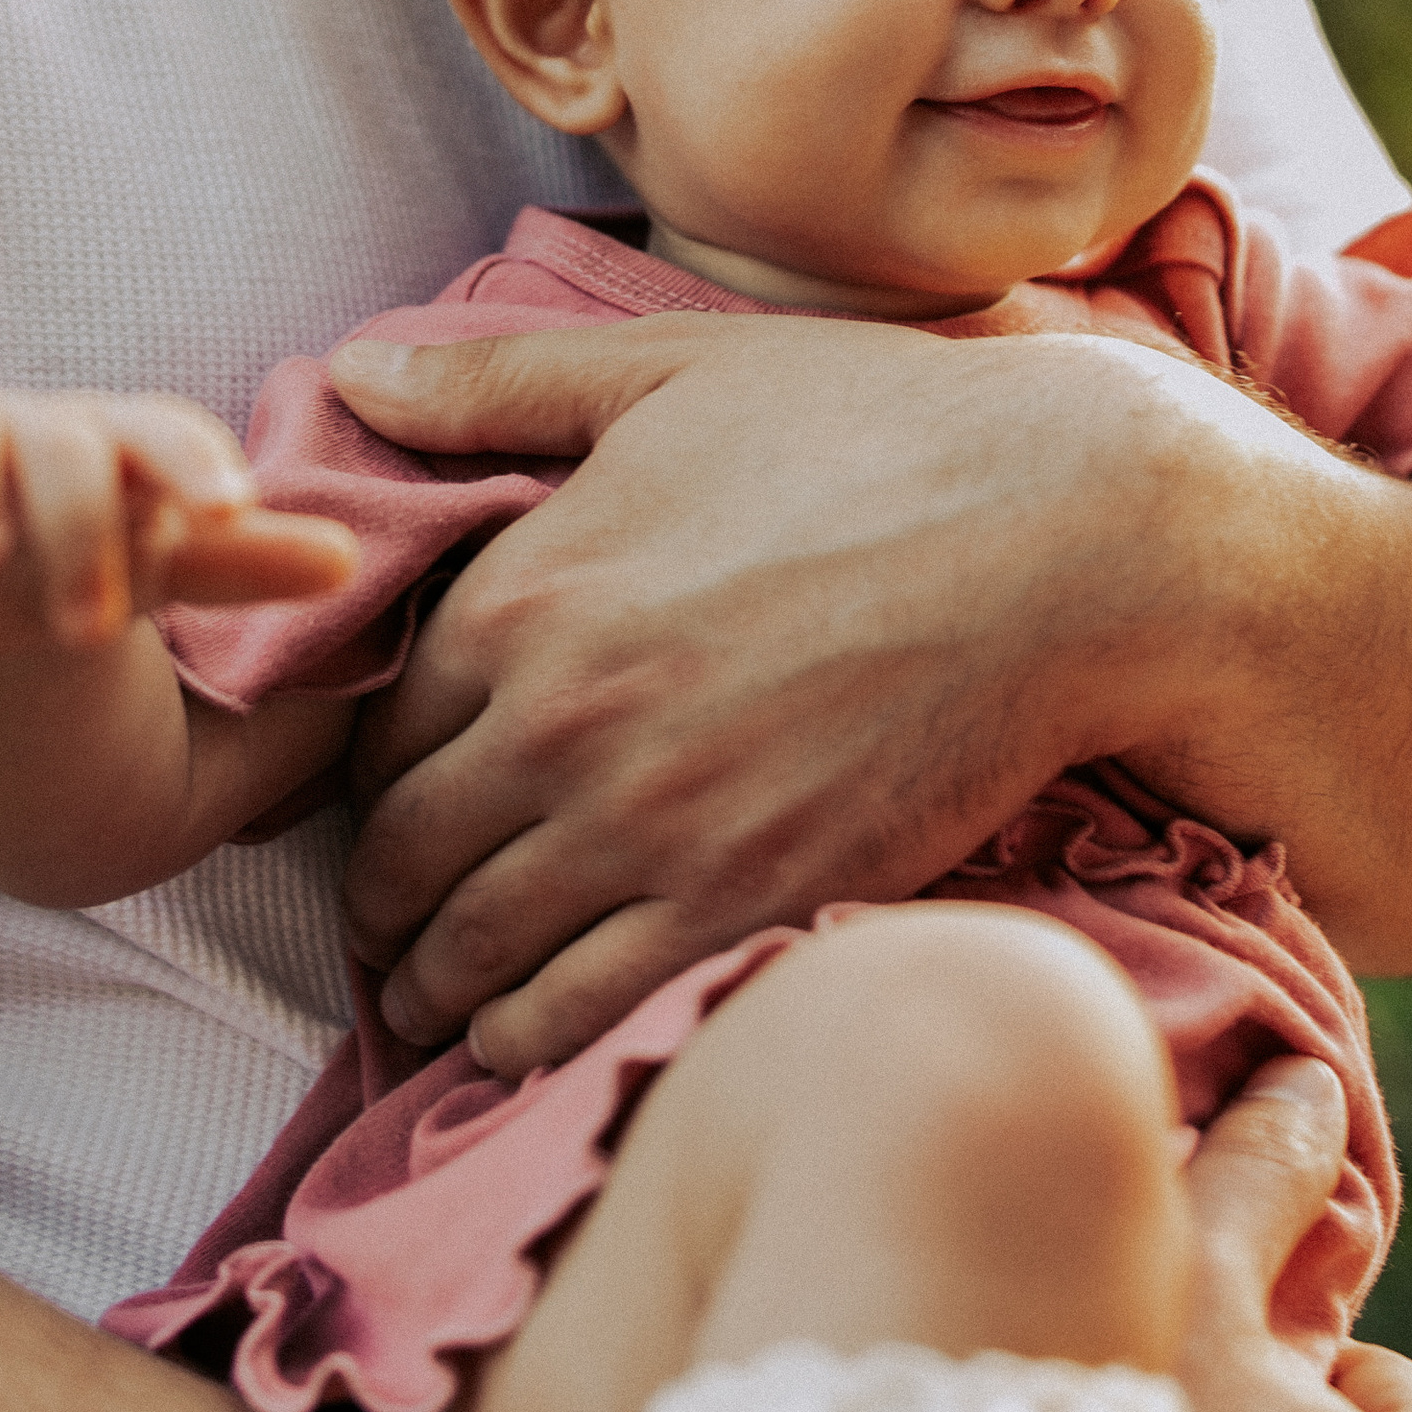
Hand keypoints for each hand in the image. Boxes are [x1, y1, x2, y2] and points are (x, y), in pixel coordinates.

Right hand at [0, 374, 357, 652]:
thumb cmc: (105, 556)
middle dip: (78, 521)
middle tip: (98, 626)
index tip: (231, 516)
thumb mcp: (179, 567)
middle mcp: (38, 428)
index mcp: (125, 443)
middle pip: (61, 439)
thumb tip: (348, 562)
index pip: (165, 430)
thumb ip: (250, 563)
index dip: (194, 464)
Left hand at [331, 313, 1212, 1075]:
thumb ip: (498, 384)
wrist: (1064, 538)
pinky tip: (515, 1036)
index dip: (369, 781)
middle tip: (387, 928)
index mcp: (526, 594)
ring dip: (431, 987)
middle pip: (403, 857)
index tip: (388, 808)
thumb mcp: (670, 373)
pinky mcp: (744, 904)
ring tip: (430, 1000)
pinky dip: (520, 1039)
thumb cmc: (875, 432)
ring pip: (471, 952)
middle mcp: (560, 723)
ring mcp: (649, 827)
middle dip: (383, 901)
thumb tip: (348, 375)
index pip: (380, 734)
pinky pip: (574, 1011)